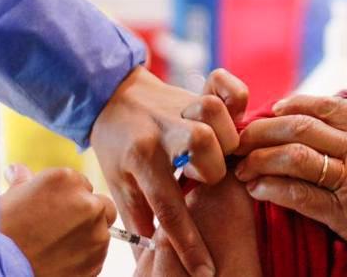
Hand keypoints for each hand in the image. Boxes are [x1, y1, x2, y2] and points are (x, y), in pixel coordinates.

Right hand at [0, 164, 116, 276]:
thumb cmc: (1, 234)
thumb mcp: (9, 199)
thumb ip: (24, 181)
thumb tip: (18, 170)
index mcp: (67, 180)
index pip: (81, 183)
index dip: (67, 198)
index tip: (52, 210)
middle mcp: (87, 203)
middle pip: (100, 204)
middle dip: (87, 213)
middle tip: (62, 227)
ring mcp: (96, 233)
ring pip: (102, 230)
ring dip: (87, 234)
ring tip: (58, 246)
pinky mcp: (96, 260)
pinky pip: (97, 254)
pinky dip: (85, 256)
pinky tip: (62, 259)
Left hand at [90, 67, 248, 276]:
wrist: (110, 93)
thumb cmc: (117, 143)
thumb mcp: (119, 182)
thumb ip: (139, 214)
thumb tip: (154, 250)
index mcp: (143, 159)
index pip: (170, 210)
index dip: (190, 245)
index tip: (205, 271)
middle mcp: (166, 131)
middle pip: (208, 157)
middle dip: (212, 175)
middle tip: (203, 176)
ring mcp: (184, 106)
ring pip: (218, 121)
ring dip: (224, 139)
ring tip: (217, 149)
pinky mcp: (197, 87)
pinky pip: (226, 87)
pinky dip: (235, 97)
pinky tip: (234, 114)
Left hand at [234, 95, 346, 275]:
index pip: (322, 105)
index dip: (290, 105)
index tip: (272, 110)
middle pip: (297, 126)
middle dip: (262, 129)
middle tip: (241, 137)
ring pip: (292, 157)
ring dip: (259, 160)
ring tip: (242, 167)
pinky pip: (299, 196)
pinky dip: (273, 190)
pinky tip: (257, 190)